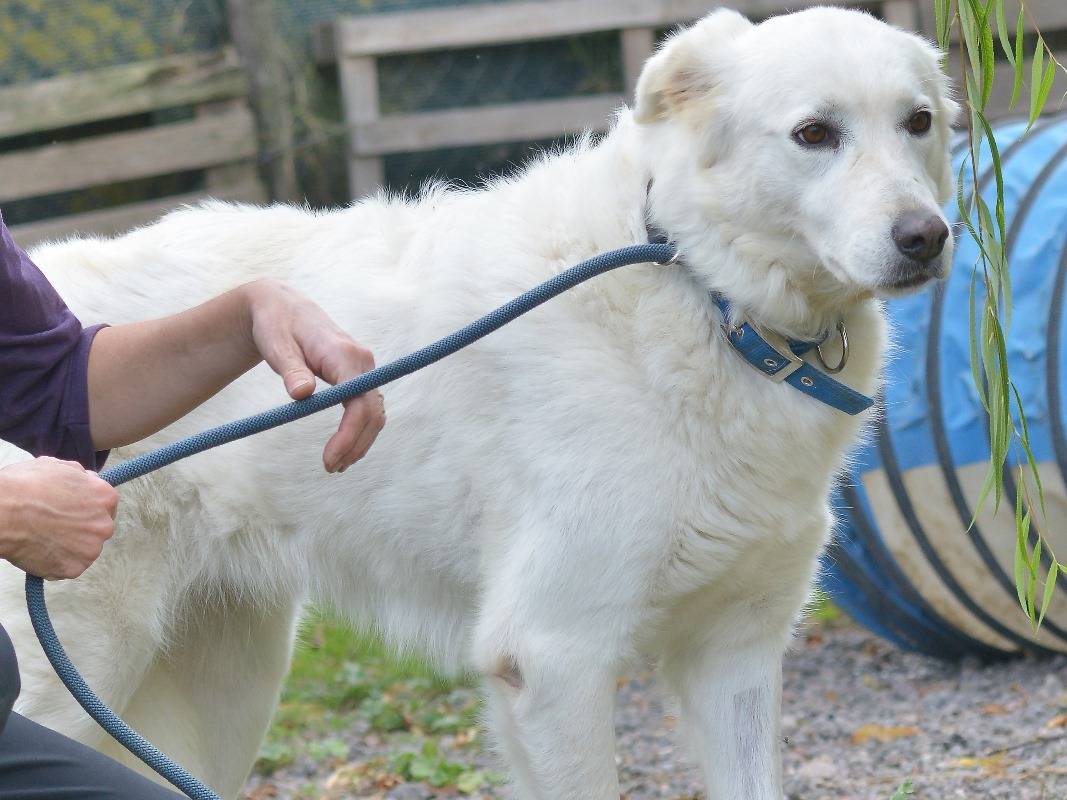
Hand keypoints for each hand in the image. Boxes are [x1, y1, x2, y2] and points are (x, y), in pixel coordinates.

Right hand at [0, 458, 118, 578]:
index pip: (105, 506)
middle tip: (55, 526)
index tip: (73, 512)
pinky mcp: (73, 568)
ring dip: (69, 547)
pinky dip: (56, 562)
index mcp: (105, 497)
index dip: (88, 508)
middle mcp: (104, 525)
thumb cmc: (25, 486)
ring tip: (44, 537)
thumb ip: (80, 475)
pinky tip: (40, 550)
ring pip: (83, 550)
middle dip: (81, 529)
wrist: (3, 513)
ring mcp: (90, 550)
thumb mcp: (58, 466)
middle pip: (97, 529)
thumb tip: (86, 480)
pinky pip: (68, 567)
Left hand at [244, 280, 385, 472]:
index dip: (349, 436)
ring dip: (360, 441)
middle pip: (373, 413)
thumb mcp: (276, 345)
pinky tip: (343, 447)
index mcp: (345, 355)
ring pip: (374, 413)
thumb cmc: (276, 325)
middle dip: (356, 444)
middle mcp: (362, 362)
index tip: (329, 460)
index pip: (360, 404)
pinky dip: (359, 430)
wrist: (282, 307)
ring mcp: (363, 369)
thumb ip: (291, 370)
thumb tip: (301, 394)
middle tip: (331, 468)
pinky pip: (367, 407)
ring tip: (336, 464)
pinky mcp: (358, 375)